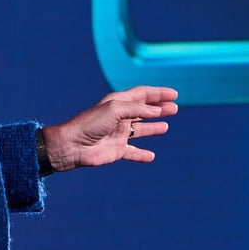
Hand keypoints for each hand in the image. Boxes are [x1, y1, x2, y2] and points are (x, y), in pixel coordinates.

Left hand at [40, 86, 177, 171]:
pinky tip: (151, 156)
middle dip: (160, 108)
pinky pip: (133, 152)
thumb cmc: (90, 124)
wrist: (72, 146)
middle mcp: (119, 117)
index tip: (174, 94)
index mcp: (118, 102)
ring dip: (153, 127)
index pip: (142, 94)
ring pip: (140, 130)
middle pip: (143, 110)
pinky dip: (142, 154)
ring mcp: (118, 134)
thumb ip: (137, 109)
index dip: (158, 93)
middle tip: (175, 108)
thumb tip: (156, 110)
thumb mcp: (115, 109)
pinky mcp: (116, 150)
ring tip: (167, 126)